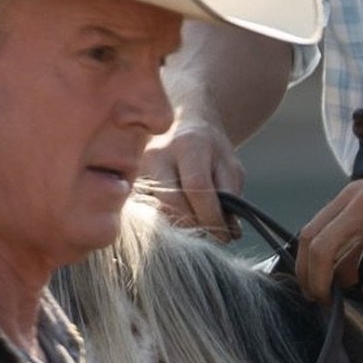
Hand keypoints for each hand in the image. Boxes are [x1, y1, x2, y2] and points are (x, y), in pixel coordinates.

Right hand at [140, 117, 244, 235]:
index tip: (226, 235)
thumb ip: (231, 196)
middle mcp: (157, 154)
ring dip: (181, 226)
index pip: (197, 187)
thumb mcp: (230, 167)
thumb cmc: (211, 151)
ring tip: (200, 227)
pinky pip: (148, 211)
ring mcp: (138, 167)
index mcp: (187, 145)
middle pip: (171, 200)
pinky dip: (167, 222)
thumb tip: (230, 231)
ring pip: (157, 209)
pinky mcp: (131, 182)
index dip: (211, 215)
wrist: (183, 127)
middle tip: (213, 235)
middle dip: (195, 224)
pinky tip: (183, 221)